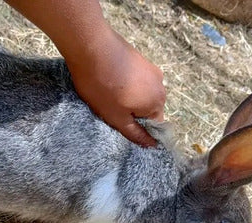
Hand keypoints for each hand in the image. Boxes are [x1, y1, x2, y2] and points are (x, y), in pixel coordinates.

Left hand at [66, 29, 165, 146]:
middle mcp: (160, 84)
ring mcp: (150, 68)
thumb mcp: (116, 118)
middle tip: (110, 112)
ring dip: (126, 98)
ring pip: (140, 93)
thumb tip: (152, 145)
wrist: (91, 47)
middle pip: (148, 108)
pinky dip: (123, 84)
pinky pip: (134, 79)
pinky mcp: (138, 58)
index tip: (121, 127)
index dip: (139, 130)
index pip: (155, 126)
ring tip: (106, 95)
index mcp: (158, 102)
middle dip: (131, 113)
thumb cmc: (103, 87)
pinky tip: (106, 82)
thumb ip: (135, 133)